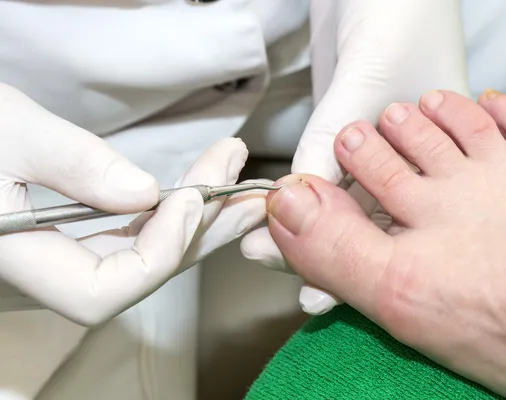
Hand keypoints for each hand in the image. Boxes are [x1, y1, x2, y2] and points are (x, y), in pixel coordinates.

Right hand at [0, 84, 266, 325]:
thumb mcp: (5, 130)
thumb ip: (74, 166)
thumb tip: (147, 195)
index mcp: (12, 261)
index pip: (105, 291)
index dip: (159, 250)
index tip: (192, 198)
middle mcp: (39, 273)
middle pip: (140, 273)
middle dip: (201, 230)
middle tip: (251, 194)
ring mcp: (54, 259)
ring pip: (140, 253)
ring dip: (195, 217)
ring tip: (236, 181)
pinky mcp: (65, 239)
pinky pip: (125, 235)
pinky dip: (165, 211)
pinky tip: (196, 187)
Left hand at [242, 0, 470, 314]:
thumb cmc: (399, 9)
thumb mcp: (369, 75)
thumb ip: (335, 136)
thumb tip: (301, 196)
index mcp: (436, 154)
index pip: (390, 222)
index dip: (351, 261)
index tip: (313, 294)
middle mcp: (407, 156)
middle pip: (362, 216)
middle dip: (317, 246)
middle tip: (269, 265)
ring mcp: (373, 142)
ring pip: (338, 194)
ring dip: (303, 219)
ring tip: (263, 247)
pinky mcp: (344, 120)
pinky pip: (323, 165)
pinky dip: (301, 186)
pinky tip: (281, 206)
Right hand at [264, 90, 505, 398]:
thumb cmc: (504, 325)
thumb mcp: (396, 299)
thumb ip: (335, 249)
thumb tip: (288, 207)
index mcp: (419, 215)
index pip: (371, 173)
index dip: (349, 156)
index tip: (341, 144)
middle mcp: (458, 182)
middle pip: (412, 143)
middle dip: (387, 132)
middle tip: (375, 123)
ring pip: (462, 124)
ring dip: (438, 112)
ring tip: (424, 105)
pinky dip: (502, 108)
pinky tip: (493, 105)